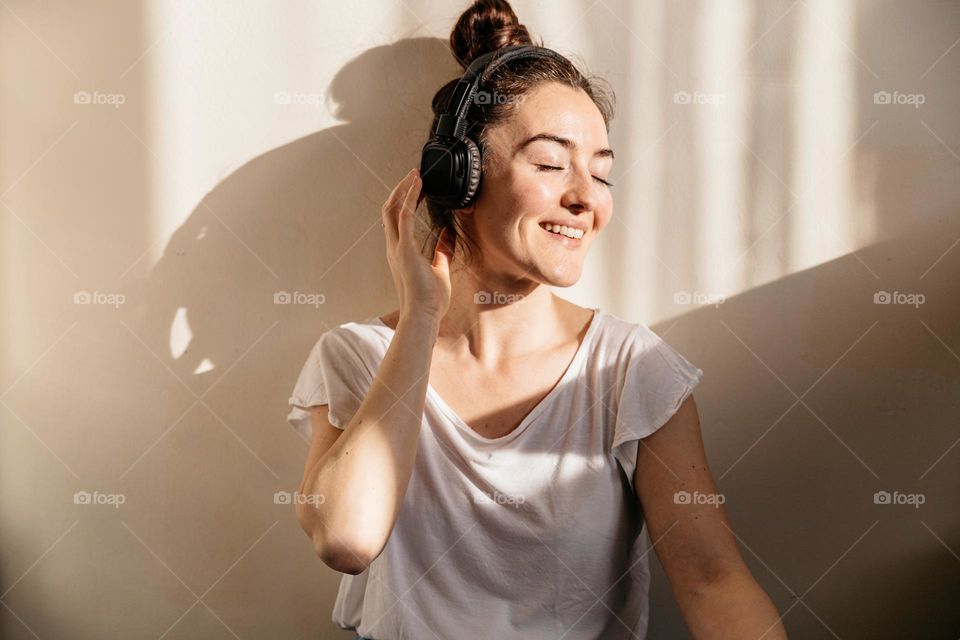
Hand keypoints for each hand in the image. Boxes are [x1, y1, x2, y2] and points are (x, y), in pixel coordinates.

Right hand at [382, 168, 453, 322]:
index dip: (403, 201)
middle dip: (401, 190)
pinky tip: (418, 185)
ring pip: (393, 209)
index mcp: (400, 252)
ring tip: (415, 175)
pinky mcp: (405, 249)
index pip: (396, 220)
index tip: (416, 186)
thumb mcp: (440, 269)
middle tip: (414, 175)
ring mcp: (397, 248)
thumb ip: (442, 250)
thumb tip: (448, 235)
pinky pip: (405, 217)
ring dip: (404, 189)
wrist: (424, 316)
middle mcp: (394, 248)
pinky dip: (410, 198)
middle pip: (390, 210)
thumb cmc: (430, 299)